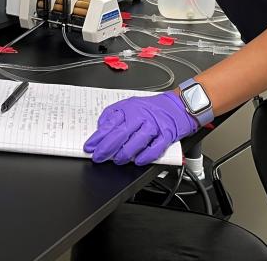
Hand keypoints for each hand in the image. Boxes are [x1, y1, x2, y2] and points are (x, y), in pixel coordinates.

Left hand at [83, 92, 197, 165]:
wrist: (177, 106)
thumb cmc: (152, 107)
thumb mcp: (130, 105)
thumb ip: (115, 115)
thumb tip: (101, 127)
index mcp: (130, 108)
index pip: (110, 123)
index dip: (98, 137)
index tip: (90, 146)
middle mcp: (141, 116)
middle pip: (120, 133)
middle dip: (106, 148)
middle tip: (98, 157)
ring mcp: (154, 126)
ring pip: (136, 141)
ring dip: (124, 154)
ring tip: (117, 160)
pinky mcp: (166, 135)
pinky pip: (155, 148)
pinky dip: (145, 156)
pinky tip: (137, 161)